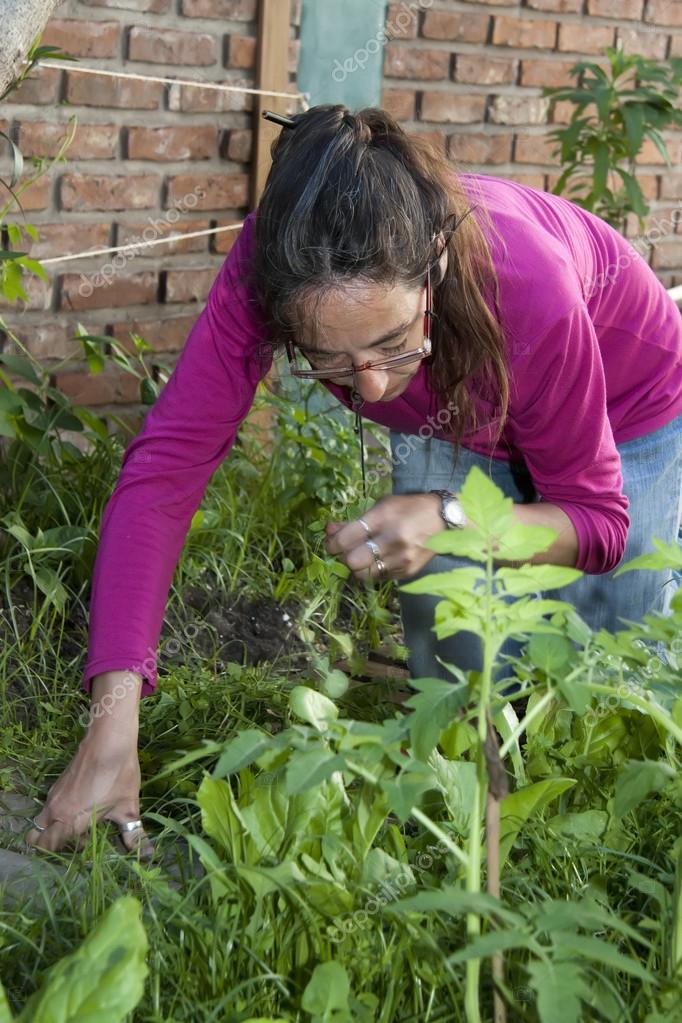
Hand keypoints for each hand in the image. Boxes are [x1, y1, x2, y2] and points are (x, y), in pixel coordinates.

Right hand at [25, 735, 152, 856]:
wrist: (109, 738)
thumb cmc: (119, 774)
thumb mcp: (128, 807)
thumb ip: (134, 834)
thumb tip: (147, 854)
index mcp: (69, 820)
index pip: (46, 846)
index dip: (61, 852)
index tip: (84, 847)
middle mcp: (55, 809)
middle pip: (36, 836)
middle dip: (51, 843)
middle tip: (78, 839)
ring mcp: (54, 794)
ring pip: (42, 820)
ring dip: (56, 827)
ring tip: (83, 823)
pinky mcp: (58, 783)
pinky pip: (49, 805)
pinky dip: (59, 812)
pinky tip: (83, 805)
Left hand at [324, 493, 444, 581]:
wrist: (443, 519)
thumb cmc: (409, 508)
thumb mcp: (381, 506)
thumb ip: (354, 521)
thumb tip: (329, 530)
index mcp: (383, 518)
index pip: (347, 538)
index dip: (332, 544)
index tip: (331, 544)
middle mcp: (392, 540)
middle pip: (353, 561)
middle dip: (344, 558)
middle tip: (346, 552)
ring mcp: (401, 559)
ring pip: (364, 574)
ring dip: (357, 568)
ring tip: (361, 558)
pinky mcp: (407, 572)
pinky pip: (380, 578)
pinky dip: (374, 571)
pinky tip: (379, 560)